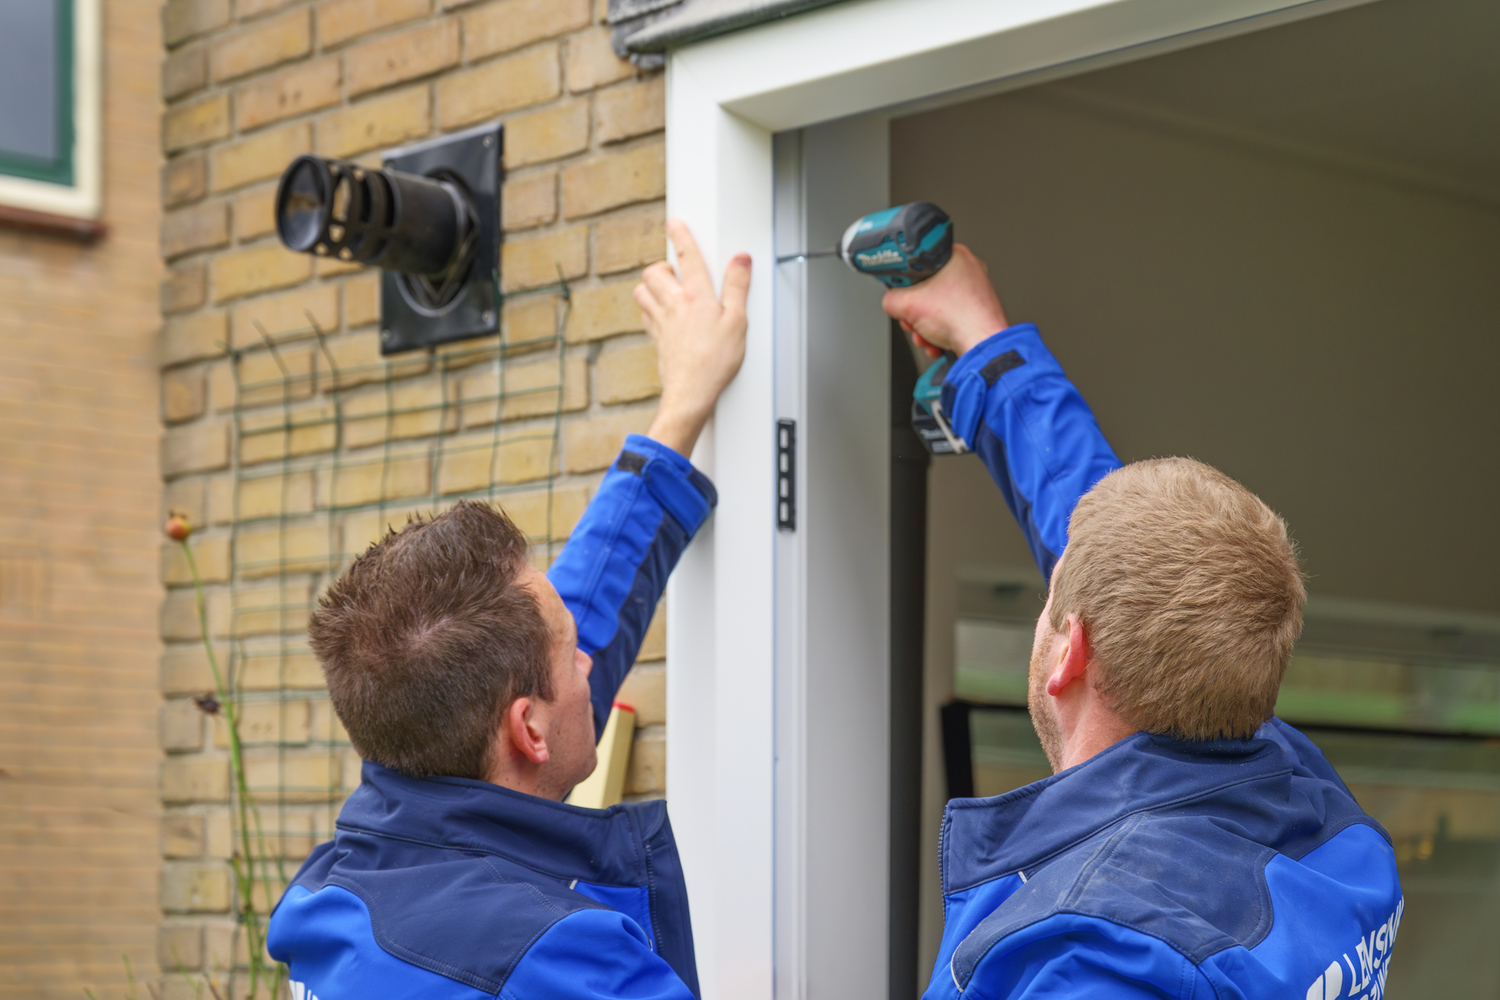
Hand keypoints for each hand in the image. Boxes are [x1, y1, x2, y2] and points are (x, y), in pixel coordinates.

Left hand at [634, 219, 751, 456]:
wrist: (691, 391)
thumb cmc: (714, 361)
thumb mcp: (737, 321)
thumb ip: (738, 287)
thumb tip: (740, 261)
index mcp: (696, 296)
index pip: (687, 256)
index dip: (681, 235)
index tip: (675, 224)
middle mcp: (673, 305)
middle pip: (654, 272)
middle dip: (662, 265)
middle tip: (675, 269)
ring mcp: (660, 322)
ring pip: (642, 292)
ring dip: (651, 286)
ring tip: (667, 288)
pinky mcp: (656, 339)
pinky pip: (644, 315)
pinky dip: (650, 309)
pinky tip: (662, 314)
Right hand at [881, 244, 1007, 357]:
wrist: (983, 346)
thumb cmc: (961, 318)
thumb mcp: (908, 305)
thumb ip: (890, 299)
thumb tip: (890, 302)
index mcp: (955, 256)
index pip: (918, 264)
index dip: (904, 282)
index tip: (899, 293)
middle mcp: (968, 271)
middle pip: (925, 290)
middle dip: (915, 312)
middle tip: (912, 318)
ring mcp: (975, 293)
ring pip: (936, 309)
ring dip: (925, 327)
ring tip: (926, 334)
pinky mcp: (977, 313)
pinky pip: (949, 320)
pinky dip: (939, 333)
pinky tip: (936, 341)